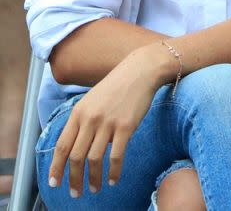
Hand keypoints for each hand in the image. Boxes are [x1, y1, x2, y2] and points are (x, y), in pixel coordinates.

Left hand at [48, 43, 171, 196]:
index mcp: (78, 113)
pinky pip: (117, 155)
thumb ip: (84, 122)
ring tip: (94, 189)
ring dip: (92, 179)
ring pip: (94, 159)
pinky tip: (114, 180)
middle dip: (73, 179)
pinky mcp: (126, 126)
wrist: (141, 71)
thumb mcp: (92, 100)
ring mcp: (108, 123)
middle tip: (75, 193)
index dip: (56, 168)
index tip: (54, 183)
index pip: (61, 146)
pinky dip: (114, 171)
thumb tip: (84, 147)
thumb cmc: (117, 86)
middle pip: (75, 157)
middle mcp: (90, 119)